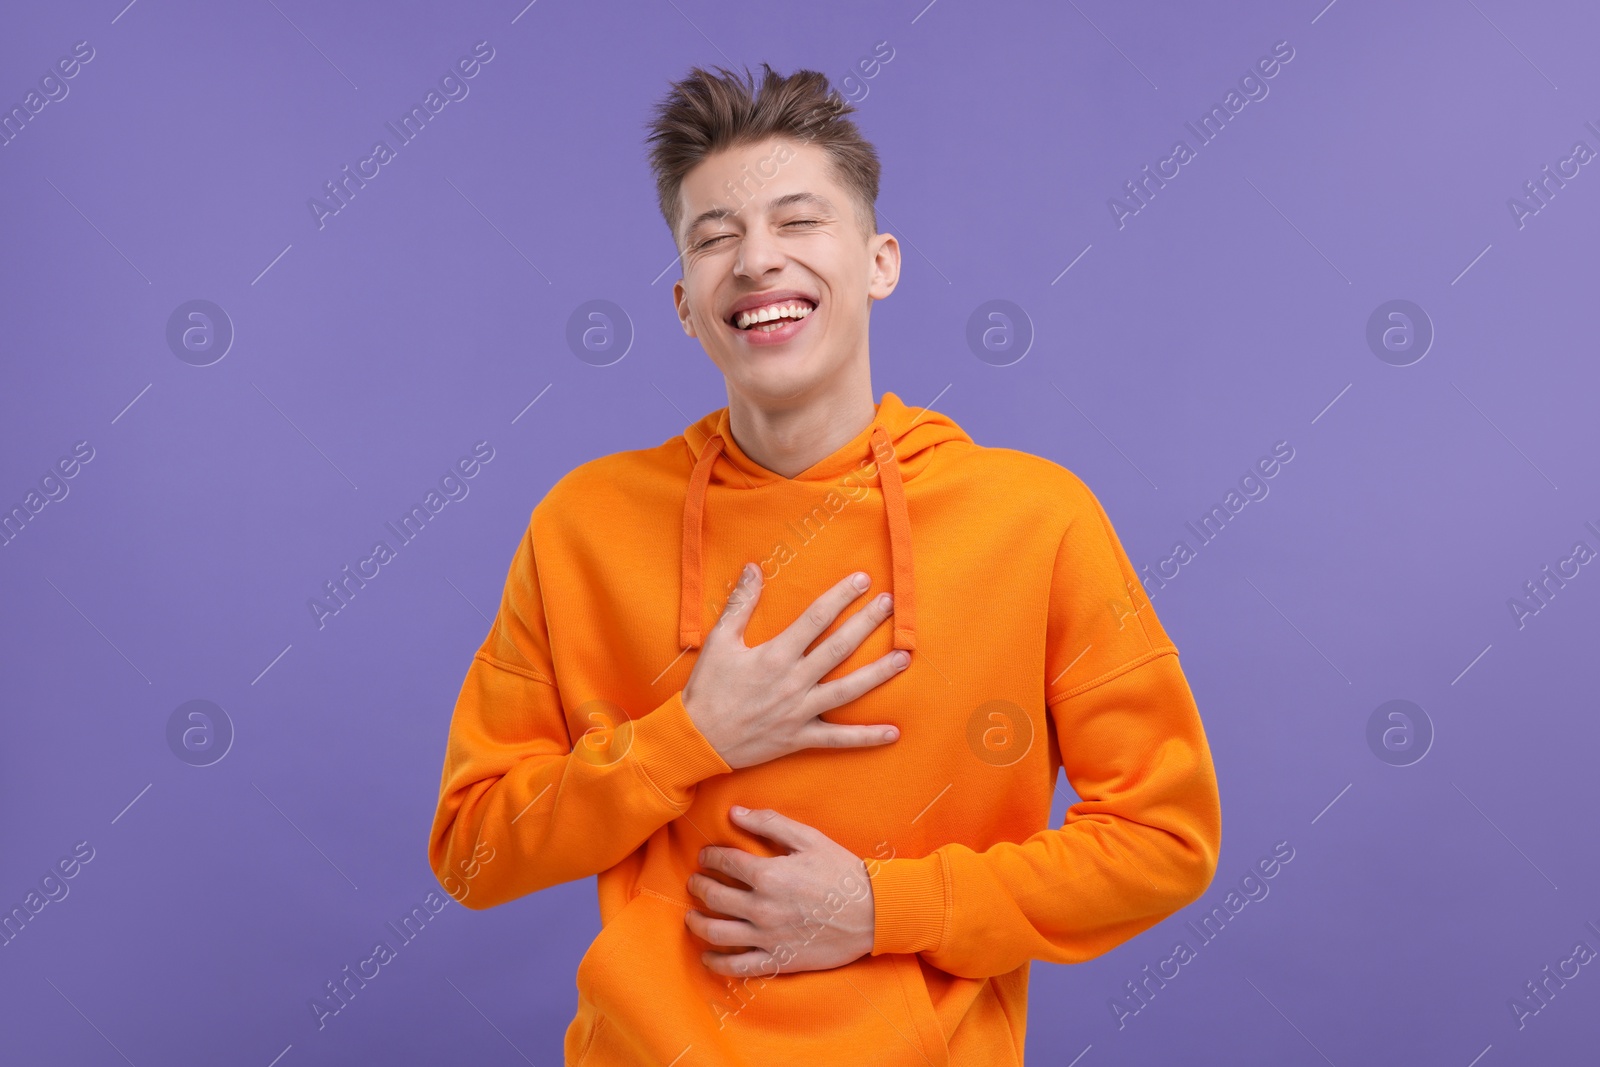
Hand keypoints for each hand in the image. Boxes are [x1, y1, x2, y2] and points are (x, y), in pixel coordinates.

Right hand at [682, 564, 910, 769]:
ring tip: (904, 658)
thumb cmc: (707, 689)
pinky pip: (839, 739)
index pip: (816, 619)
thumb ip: (740, 603)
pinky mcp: (800, 737)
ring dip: (878, 674)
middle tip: (891, 605)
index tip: (863, 580)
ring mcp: (800, 711)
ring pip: (848, 690)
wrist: (697, 738)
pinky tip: (893, 732)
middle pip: (839, 648)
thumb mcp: (719, 641)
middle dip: (867, 623)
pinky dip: (866, 738)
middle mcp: (793, 681)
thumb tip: (754, 568)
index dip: (841, 597)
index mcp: (775, 655)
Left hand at [685, 806, 875, 977]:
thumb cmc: (842, 872)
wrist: (873, 913)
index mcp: (768, 874)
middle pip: (714, 897)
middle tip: (695, 882)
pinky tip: (707, 956)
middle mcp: (762, 907)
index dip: (709, 857)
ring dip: (697, 923)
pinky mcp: (777, 960)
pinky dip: (716, 963)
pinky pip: (737, 967)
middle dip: (699, 886)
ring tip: (692, 916)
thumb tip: (734, 813)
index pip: (724, 863)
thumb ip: (769, 823)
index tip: (706, 857)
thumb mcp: (808, 839)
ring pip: (717, 933)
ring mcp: (768, 936)